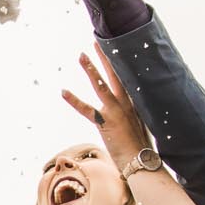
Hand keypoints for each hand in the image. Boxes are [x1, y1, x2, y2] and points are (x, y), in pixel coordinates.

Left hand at [61, 47, 151, 163]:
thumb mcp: (139, 127)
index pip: (125, 79)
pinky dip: (74, 100)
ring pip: (100, 85)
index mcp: (134, 103)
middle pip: (115, 75)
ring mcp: (116, 111)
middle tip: (97, 42)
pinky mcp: (105, 122)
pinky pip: (87, 109)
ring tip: (81, 55)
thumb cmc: (140, 148)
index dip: (118, 64)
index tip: (114, 50)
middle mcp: (126, 103)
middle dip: (106, 58)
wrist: (141, 161)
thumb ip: (133, 116)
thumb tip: (130, 115)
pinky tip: (63, 91)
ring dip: (90, 69)